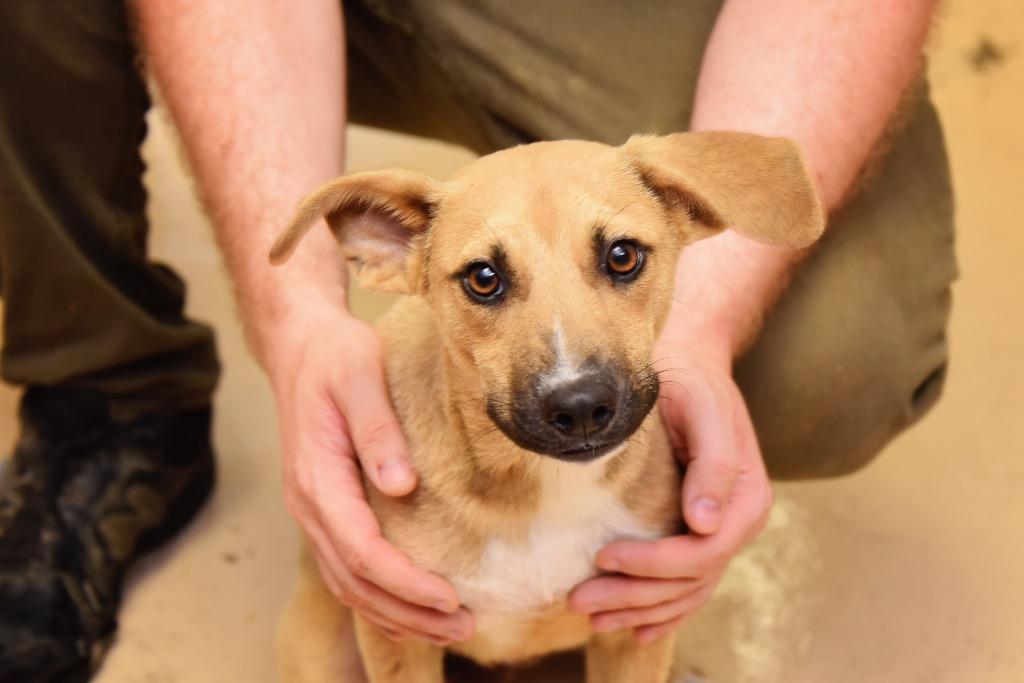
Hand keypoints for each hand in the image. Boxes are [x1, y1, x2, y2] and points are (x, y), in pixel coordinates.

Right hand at [267, 306, 473, 644]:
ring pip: (348, 582)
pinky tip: (409, 608)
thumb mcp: (360, 376)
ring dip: (395, 612)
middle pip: (355, 579)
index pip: (361, 549)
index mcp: (318, 476)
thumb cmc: (335, 356)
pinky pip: (345, 567)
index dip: (406, 582)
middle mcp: (309, 503)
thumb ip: (378, 430)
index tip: (451, 598)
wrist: (300, 346)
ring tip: (447, 627)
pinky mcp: (325, 508)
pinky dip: (377, 596)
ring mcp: (313, 510)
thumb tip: (400, 486)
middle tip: (464, 626)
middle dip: (408, 611)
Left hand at [569, 340, 772, 641]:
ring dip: (638, 609)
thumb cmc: (690, 384)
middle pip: (689, 579)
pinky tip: (631, 626)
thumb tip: (705, 523)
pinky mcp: (696, 534)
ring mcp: (718, 532)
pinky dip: (659, 609)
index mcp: (746, 496)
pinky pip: (684, 585)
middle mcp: (737, 521)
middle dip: (634, 596)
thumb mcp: (702, 410)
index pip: (703, 551)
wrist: (689, 367)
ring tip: (590, 616)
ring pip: (683, 590)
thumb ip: (713, 463)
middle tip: (580, 599)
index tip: (606, 557)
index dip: (655, 564)